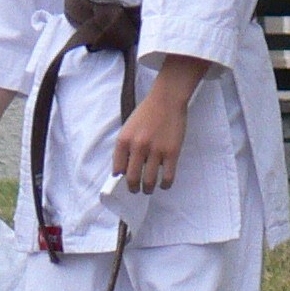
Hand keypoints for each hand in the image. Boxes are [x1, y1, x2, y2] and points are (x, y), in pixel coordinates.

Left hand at [110, 69, 196, 195]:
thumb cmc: (146, 113)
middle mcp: (138, 147)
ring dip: (147, 189)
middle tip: (135, 191)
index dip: (119, 179)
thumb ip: (125, 147)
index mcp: (124, 140)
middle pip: (132, 179)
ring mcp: (156, 150)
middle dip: (133, 189)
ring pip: (149, 181)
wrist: (166, 99)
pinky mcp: (172, 152)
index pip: (117, 169)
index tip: (123, 183)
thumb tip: (123, 170)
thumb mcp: (128, 128)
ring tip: (148, 190)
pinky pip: (167, 176)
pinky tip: (164, 184)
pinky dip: (165, 184)